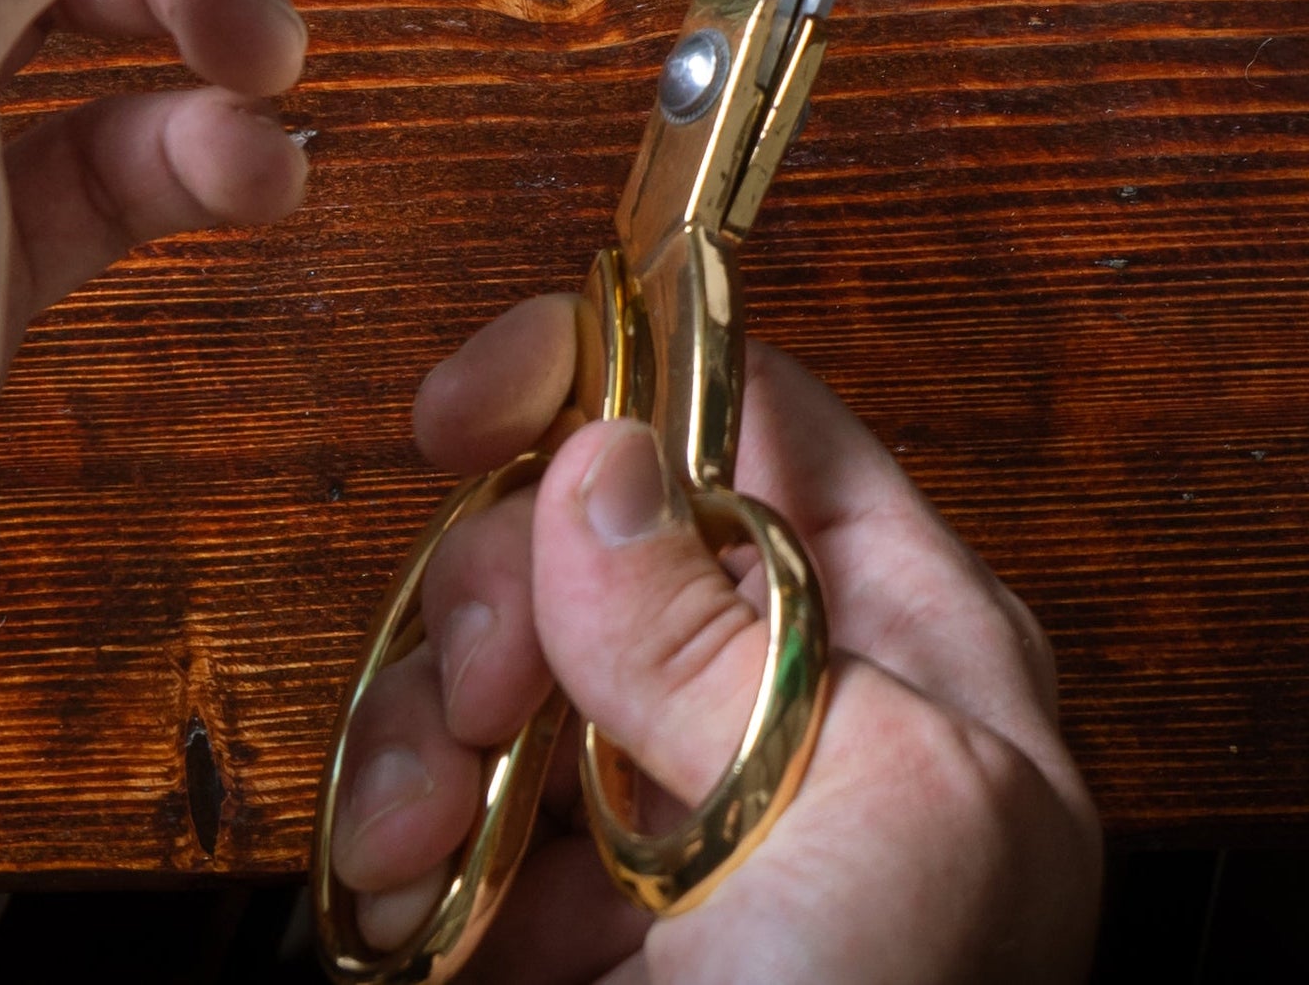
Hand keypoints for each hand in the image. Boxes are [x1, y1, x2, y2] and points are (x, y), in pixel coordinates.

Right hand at [323, 293, 1099, 983]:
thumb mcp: (872, 807)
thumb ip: (735, 624)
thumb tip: (603, 466)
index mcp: (922, 659)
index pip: (768, 427)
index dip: (619, 378)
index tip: (476, 403)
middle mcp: (790, 729)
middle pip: (595, 541)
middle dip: (497, 594)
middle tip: (486, 696)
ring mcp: (656, 841)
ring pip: (489, 671)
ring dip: (423, 726)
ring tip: (426, 833)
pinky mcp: (542, 942)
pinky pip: (430, 816)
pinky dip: (386, 835)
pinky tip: (399, 900)